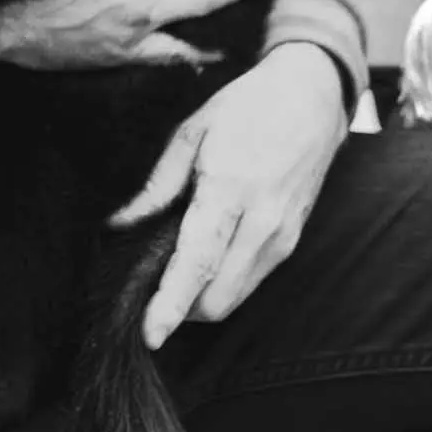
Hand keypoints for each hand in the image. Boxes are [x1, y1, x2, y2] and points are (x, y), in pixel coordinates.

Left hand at [110, 42, 352, 347]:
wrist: (311, 97)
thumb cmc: (247, 108)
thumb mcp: (191, 132)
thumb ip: (157, 187)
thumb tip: (119, 225)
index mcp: (230, 190)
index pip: (197, 263)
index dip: (171, 305)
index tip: (150, 335)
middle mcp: (261, 222)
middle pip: (217, 298)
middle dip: (180, 308)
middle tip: (150, 287)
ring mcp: (282, 235)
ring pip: (235, 297)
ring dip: (201, 300)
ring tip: (176, 271)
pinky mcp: (292, 241)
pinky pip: (251, 282)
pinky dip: (223, 284)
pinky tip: (206, 259)